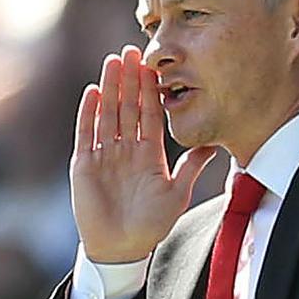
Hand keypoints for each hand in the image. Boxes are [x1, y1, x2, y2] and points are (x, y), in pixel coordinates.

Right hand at [70, 45, 214, 262]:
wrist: (121, 248)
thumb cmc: (150, 225)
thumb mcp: (177, 193)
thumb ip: (192, 167)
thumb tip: (215, 145)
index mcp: (148, 153)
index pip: (149, 114)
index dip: (151, 90)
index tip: (153, 65)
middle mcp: (126, 149)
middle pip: (127, 106)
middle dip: (130, 79)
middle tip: (132, 51)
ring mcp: (104, 155)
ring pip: (107, 114)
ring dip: (109, 88)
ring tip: (112, 62)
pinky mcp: (84, 164)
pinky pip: (86, 134)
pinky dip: (88, 114)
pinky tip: (92, 92)